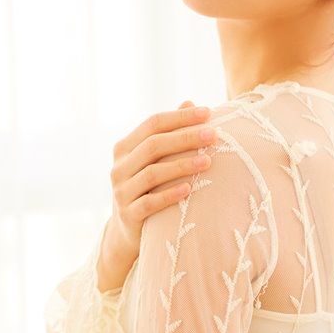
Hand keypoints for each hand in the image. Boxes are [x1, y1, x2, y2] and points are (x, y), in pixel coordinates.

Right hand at [101, 100, 216, 275]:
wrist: (127, 230)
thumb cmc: (148, 188)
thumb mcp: (155, 160)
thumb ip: (170, 133)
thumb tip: (190, 102)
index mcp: (125, 147)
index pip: (153, 123)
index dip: (180, 117)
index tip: (209, 112)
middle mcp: (119, 167)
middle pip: (153, 145)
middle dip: (185, 138)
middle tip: (214, 135)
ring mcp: (121, 191)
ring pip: (152, 173)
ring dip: (182, 165)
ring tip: (208, 161)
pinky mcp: (128, 215)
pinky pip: (150, 203)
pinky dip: (170, 195)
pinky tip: (189, 189)